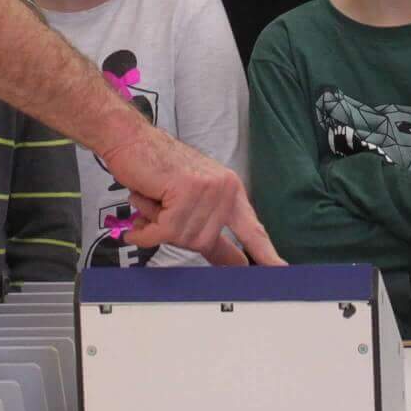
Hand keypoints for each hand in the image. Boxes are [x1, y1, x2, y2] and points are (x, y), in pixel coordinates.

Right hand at [103, 127, 283, 265]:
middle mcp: (225, 189)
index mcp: (231, 191)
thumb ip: (208, 228)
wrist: (131, 140)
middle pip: (203, 243)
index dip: (265, 254)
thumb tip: (227, 262)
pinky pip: (164, 230)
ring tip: (152, 203)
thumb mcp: (190, 199)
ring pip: (182, 237)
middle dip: (175, 234)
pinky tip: (138, 223)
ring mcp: (208, 189)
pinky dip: (146, 231)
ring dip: (157, 228)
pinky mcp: (187, 190)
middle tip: (160, 213)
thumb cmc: (155, 169)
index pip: (252, 230)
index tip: (279, 270)